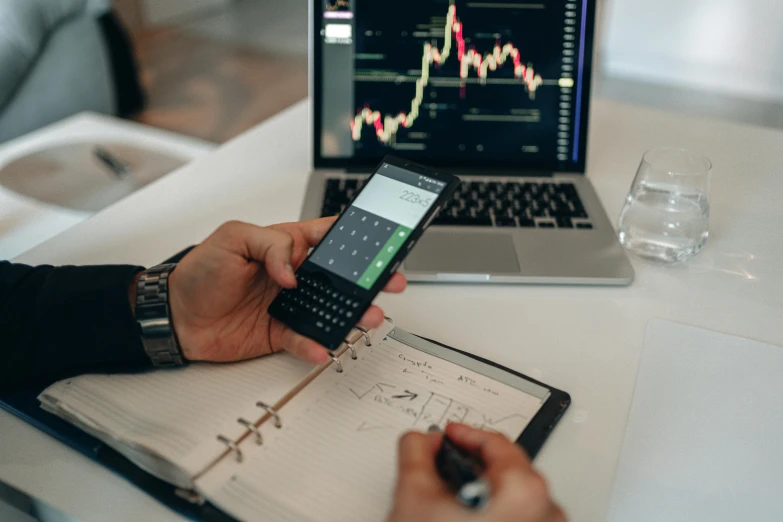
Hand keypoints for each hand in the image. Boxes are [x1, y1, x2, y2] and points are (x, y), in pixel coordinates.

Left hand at [164, 219, 405, 363]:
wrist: (175, 316)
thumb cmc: (199, 272)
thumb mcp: (232, 239)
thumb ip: (269, 246)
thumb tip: (293, 272)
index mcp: (286, 245)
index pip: (328, 236)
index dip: (355, 237)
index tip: (379, 240)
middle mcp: (295, 275)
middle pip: (341, 276)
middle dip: (369, 278)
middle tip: (390, 281)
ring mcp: (290, 305)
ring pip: (332, 309)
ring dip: (354, 314)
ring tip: (369, 317)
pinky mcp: (282, 333)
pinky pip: (306, 339)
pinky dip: (317, 345)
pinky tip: (325, 347)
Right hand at [387, 423, 565, 521]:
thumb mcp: (414, 499)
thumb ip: (415, 454)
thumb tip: (421, 442)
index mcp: (526, 494)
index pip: (497, 445)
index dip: (465, 435)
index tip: (450, 435)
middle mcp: (548, 517)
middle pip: (511, 473)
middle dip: (475, 466)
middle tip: (445, 464)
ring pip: (518, 503)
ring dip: (486, 494)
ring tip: (451, 503)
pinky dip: (497, 518)